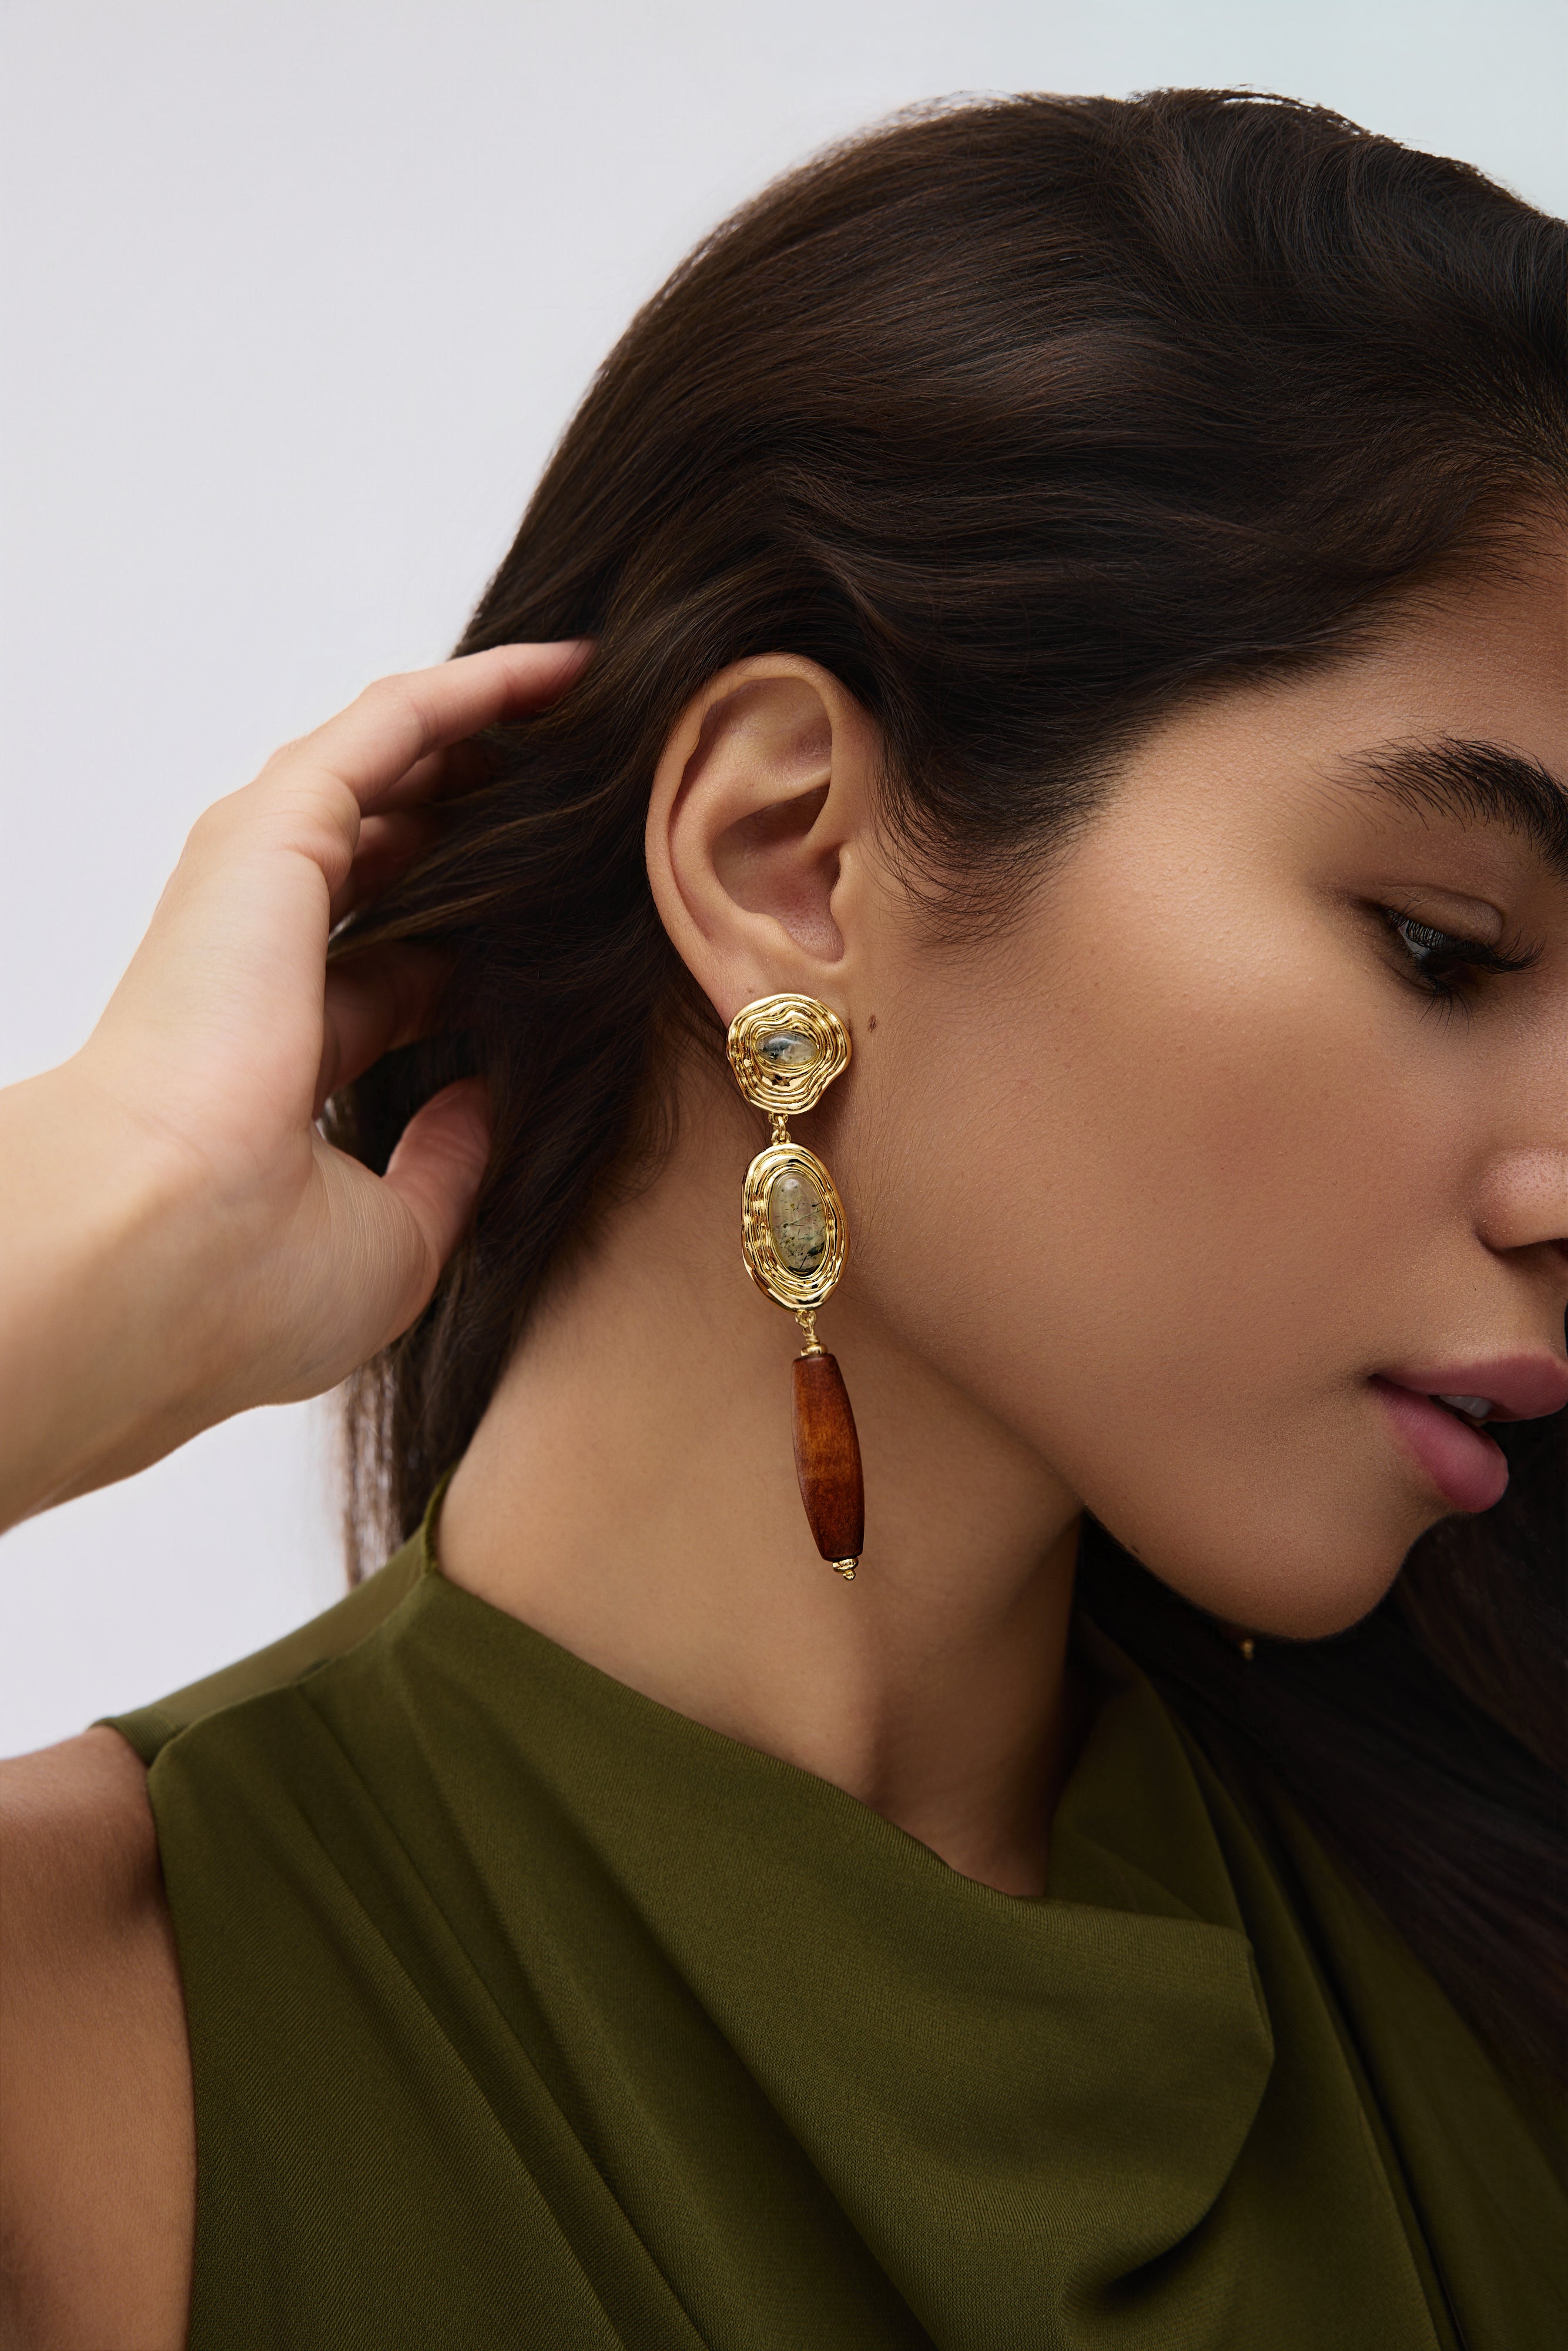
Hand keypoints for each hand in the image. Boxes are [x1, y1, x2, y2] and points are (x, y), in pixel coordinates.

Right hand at [0, 643, 588, 1529]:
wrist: (163, 1256)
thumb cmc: (249, 1282)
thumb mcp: (395, 1243)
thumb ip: (449, 1165)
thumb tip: (489, 1101)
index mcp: (290, 1058)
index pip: (405, 971)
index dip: (494, 943)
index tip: (591, 921)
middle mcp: (272, 960)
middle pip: (401, 857)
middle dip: (495, 819)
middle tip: (611, 787)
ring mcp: (266, 888)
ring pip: (396, 771)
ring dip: (493, 734)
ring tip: (603, 704)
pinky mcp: (274, 831)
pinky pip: (392, 726)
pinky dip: (476, 692)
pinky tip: (563, 670)